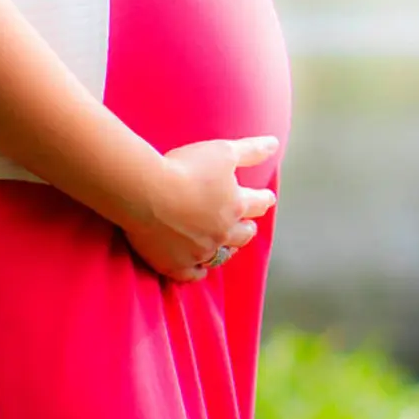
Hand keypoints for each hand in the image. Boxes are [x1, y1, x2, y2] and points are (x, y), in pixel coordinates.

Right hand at [122, 136, 279, 281]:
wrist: (145, 192)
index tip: (267, 198)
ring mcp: (200, 251)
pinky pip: (192, 274)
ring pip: (221, 256)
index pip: (259, 204)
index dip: (263, 199)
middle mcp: (222, 232)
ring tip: (228, 246)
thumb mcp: (223, 151)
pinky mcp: (176, 264)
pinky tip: (200, 270)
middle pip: (243, 234)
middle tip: (248, 225)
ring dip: (227, 250)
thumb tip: (274, 144)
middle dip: (247, 228)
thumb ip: (251, 150)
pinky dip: (198, 272)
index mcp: (236, 205)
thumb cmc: (184, 167)